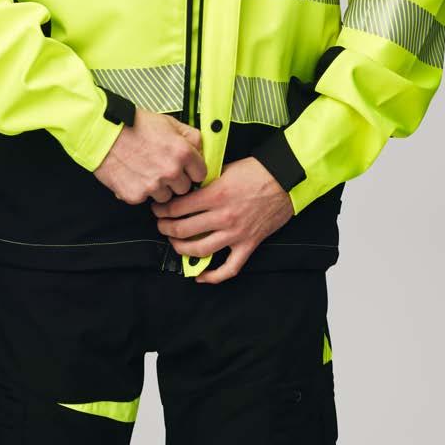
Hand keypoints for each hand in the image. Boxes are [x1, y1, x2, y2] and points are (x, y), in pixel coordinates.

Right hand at [92, 108, 205, 203]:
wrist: (103, 133)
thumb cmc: (133, 125)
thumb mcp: (169, 122)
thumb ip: (190, 136)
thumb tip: (200, 149)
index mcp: (182, 153)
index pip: (201, 174)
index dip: (193, 171)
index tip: (187, 169)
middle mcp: (171, 171)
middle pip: (184, 188)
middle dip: (176, 180)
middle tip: (162, 167)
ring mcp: (153, 186)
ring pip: (166, 197)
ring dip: (159, 188)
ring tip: (146, 170)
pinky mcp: (136, 195)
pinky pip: (145, 199)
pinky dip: (140, 190)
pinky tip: (134, 175)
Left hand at [151, 156, 294, 283]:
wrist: (286, 179)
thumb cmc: (257, 170)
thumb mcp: (225, 168)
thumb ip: (205, 180)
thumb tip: (186, 188)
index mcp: (216, 194)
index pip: (179, 208)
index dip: (163, 210)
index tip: (158, 209)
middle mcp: (223, 217)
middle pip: (184, 230)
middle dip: (166, 228)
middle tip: (161, 225)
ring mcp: (236, 233)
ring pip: (199, 250)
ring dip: (181, 248)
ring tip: (174, 242)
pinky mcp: (248, 244)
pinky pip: (229, 268)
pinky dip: (213, 276)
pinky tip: (199, 275)